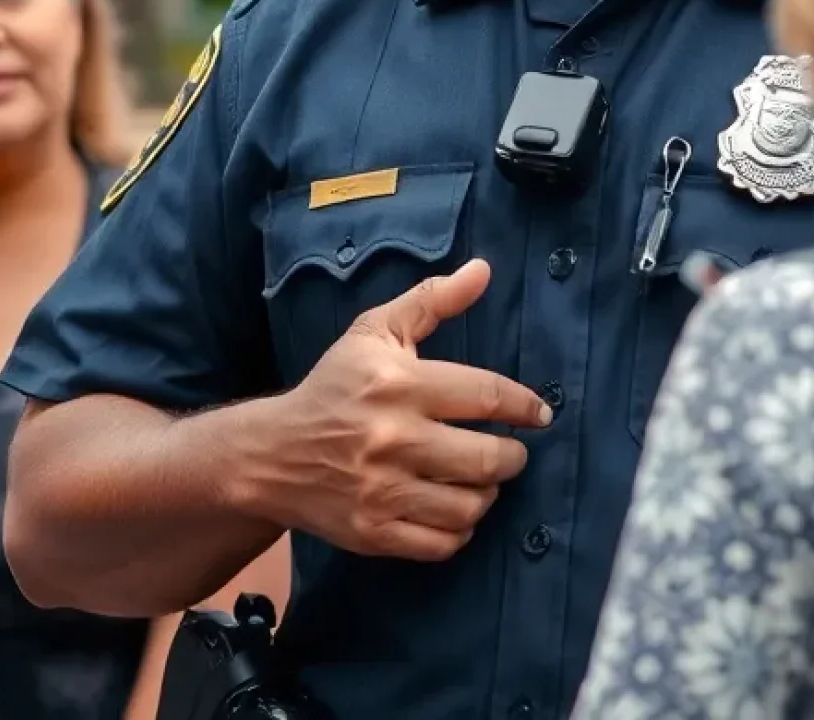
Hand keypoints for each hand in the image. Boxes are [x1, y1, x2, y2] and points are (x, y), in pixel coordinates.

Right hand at [273, 260, 551, 562]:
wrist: (272, 453)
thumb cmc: (333, 385)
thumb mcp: (376, 331)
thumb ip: (433, 300)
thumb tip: (483, 270)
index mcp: (399, 383)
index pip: (487, 395)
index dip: (524, 406)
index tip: (540, 413)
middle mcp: (395, 438)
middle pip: (488, 458)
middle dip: (513, 456)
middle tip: (512, 451)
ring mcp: (383, 491)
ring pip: (470, 506)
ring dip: (487, 493)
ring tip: (481, 478)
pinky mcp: (374, 532)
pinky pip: (443, 543)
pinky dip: (460, 529)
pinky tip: (454, 508)